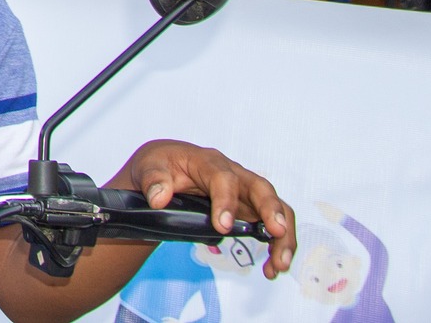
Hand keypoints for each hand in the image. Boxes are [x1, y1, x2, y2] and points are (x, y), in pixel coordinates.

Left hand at [112, 141, 293, 278]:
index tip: (222, 226)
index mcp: (207, 162)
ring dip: (283, 235)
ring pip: (275, 207)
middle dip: (271, 210)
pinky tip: (271, 268)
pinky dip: (277, 245)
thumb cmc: (159, 166)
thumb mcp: (148, 167)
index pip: (223, 178)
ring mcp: (244, 192)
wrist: (164, 169)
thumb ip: (153, 180)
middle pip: (260, 188)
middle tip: (277, 233)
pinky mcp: (250, 209)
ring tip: (279, 264)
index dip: (226, 201)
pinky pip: (272, 225)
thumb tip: (158, 198)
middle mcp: (233, 174)